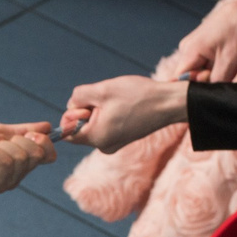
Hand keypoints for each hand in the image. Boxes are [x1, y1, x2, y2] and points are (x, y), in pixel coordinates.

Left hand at [0, 121, 55, 194]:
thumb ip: (22, 130)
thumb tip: (47, 126)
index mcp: (22, 158)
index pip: (49, 154)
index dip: (45, 142)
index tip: (31, 133)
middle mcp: (20, 171)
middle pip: (39, 153)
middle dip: (20, 140)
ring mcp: (10, 180)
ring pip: (23, 157)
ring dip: (3, 147)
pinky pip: (8, 164)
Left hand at [58, 75, 188, 153]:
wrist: (169, 104)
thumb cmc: (138, 96)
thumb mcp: (102, 90)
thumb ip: (78, 97)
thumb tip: (72, 104)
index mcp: (96, 139)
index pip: (67, 132)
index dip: (73, 114)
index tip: (90, 103)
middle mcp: (104, 146)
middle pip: (81, 126)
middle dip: (88, 109)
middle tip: (107, 99)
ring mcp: (114, 144)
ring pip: (94, 123)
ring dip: (100, 109)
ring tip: (119, 102)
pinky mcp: (123, 138)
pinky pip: (106, 125)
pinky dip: (110, 113)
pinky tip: (125, 105)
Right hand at [175, 0, 236, 84]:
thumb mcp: (231, 60)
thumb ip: (215, 81)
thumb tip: (206, 95)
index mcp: (190, 50)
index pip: (179, 80)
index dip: (194, 88)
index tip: (211, 85)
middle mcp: (188, 48)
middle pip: (191, 77)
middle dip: (208, 80)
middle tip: (226, 72)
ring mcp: (196, 47)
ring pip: (201, 72)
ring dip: (216, 74)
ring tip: (230, 64)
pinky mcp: (205, 47)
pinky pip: (208, 64)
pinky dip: (219, 67)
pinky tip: (230, 60)